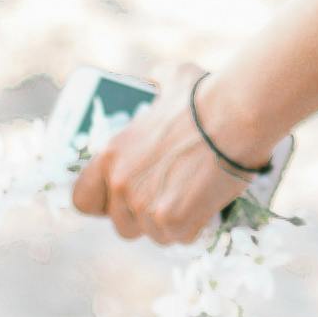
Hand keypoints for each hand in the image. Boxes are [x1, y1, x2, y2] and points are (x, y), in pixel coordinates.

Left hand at [68, 67, 263, 245]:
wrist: (235, 117)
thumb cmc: (205, 97)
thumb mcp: (170, 80)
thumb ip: (155, 84)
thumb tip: (156, 78)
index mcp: (111, 155)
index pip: (83, 199)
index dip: (102, 203)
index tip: (120, 199)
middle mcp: (121, 184)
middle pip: (122, 224)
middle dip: (144, 216)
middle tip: (168, 197)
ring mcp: (146, 207)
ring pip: (153, 234)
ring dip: (171, 222)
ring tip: (192, 196)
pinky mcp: (173, 222)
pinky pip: (180, 237)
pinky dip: (194, 226)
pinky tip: (207, 203)